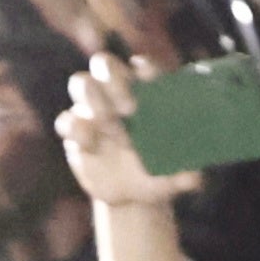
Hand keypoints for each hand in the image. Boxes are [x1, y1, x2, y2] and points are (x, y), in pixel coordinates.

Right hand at [56, 50, 181, 208]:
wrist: (131, 196)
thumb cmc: (158, 174)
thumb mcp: (174, 177)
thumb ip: (185, 174)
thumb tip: (194, 177)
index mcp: (147, 93)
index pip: (144, 67)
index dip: (145, 68)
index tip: (148, 77)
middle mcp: (116, 93)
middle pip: (105, 64)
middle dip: (113, 80)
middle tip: (129, 109)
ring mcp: (92, 108)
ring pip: (81, 83)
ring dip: (94, 101)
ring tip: (110, 128)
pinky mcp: (75, 129)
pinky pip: (66, 120)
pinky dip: (75, 128)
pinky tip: (89, 144)